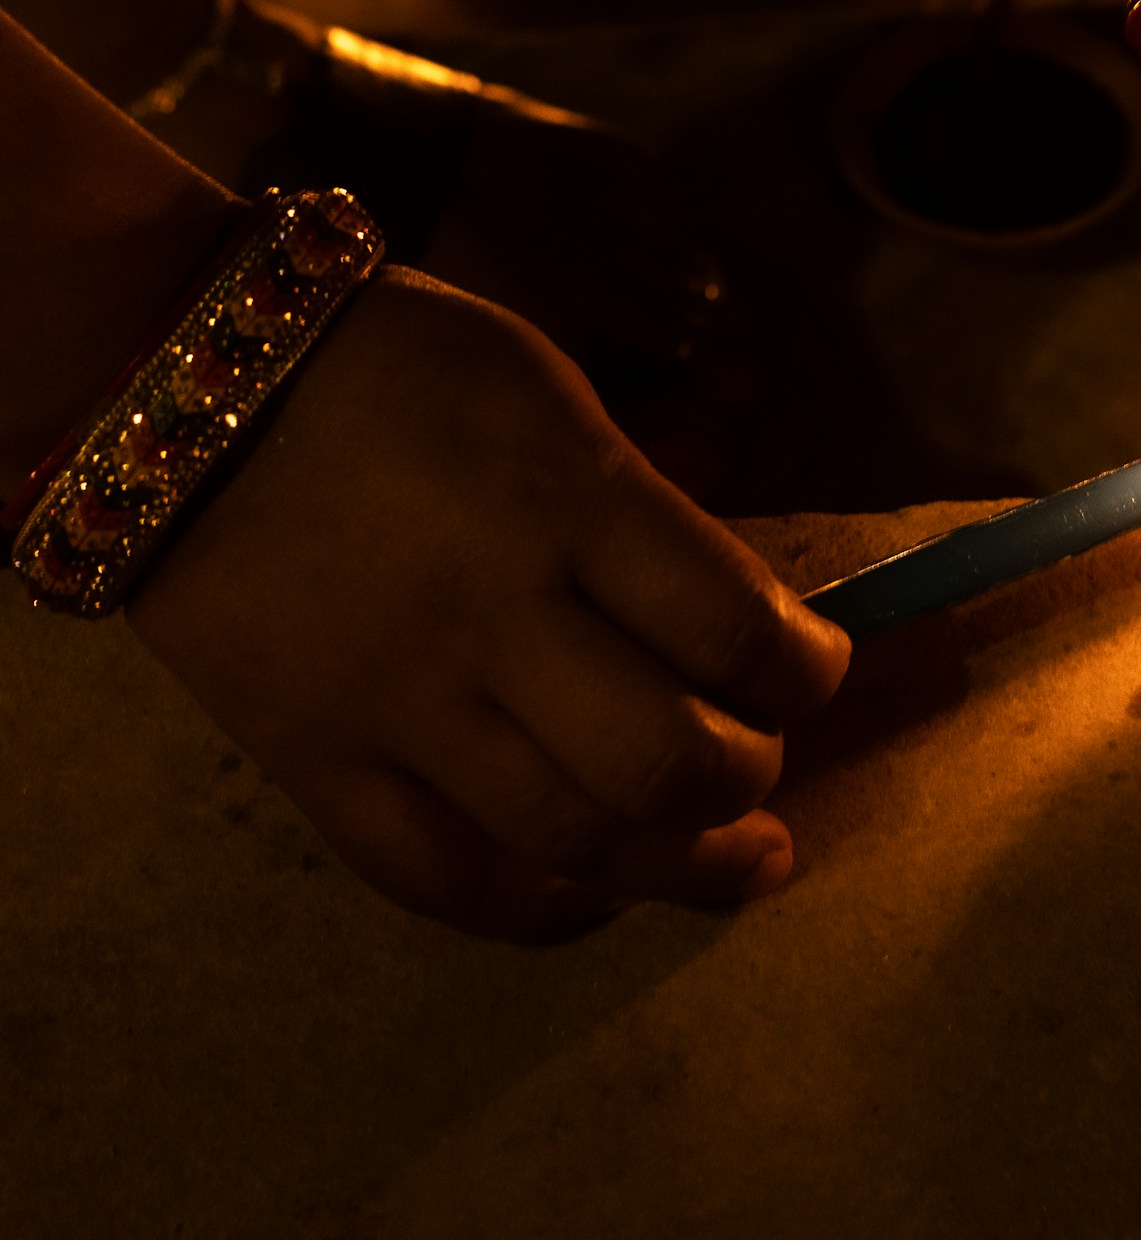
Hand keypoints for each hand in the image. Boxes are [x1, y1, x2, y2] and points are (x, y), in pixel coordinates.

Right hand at [127, 269, 849, 940]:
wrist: (187, 377)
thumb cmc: (404, 368)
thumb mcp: (557, 398)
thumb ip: (648, 516)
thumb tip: (742, 624)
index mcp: (569, 501)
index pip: (738, 629)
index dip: (811, 671)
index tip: (817, 668)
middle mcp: (493, 615)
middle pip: (667, 760)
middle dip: (751, 775)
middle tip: (765, 759)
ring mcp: (399, 703)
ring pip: (572, 839)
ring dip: (684, 866)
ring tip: (738, 859)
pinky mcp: (316, 760)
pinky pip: (439, 878)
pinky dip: (538, 909)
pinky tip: (597, 896)